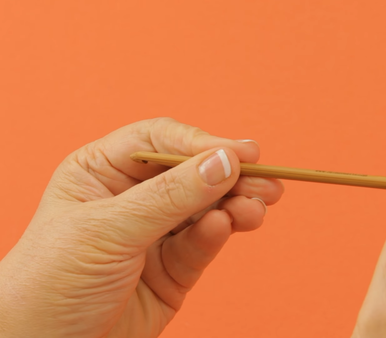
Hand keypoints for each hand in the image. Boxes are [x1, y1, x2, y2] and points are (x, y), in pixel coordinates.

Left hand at [0, 118, 283, 337]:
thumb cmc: (50, 283)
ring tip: (257, 209)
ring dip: (236, 205)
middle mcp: (131, 198)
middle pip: (191, 173)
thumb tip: (224, 162)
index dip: (203, 143)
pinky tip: (228, 226)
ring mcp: (154, 234)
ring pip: (206, 208)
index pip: (161, 143)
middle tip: (268, 181)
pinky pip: (203, 243)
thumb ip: (170, 196)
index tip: (243, 153)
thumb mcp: (107, 229)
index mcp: (102, 172)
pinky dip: (219, 232)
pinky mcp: (173, 269)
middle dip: (230, 175)